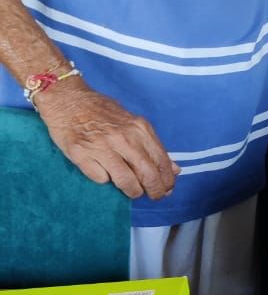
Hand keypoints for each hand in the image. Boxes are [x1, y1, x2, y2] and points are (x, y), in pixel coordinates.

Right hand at [36, 78, 178, 200]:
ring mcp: (101, 147)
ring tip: (133, 191)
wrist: (67, 99)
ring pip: (126, 181)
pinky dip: (105, 181)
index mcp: (139, 128)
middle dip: (155, 191)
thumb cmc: (101, 111)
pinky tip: (105, 174)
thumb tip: (174, 169)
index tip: (167, 188)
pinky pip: (101, 179)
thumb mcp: (132, 123)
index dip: (167, 180)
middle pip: (147, 174)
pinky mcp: (81, 155)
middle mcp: (123, 138)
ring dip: (133, 191)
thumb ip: (151, 145)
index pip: (161, 161)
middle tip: (155, 196)